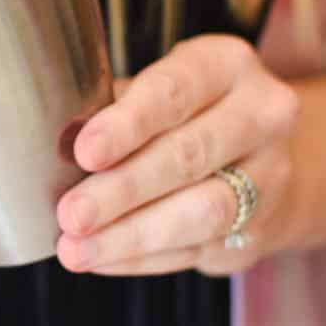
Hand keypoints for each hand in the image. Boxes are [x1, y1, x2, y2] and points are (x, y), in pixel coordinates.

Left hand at [55, 36, 299, 276]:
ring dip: (130, 235)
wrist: (264, 157)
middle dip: (123, 189)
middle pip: (189, 156)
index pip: (175, 91)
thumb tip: (56, 145)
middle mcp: (261, 117)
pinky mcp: (257, 231)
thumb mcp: (158, 89)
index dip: (128, 124)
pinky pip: (195, 249)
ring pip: (201, 212)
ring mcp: (269, 177)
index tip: (84, 151)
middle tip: (72, 213)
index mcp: (228, 66)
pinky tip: (102, 259)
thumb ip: (113, 108)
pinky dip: (141, 258)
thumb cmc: (188, 114)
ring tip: (77, 248)